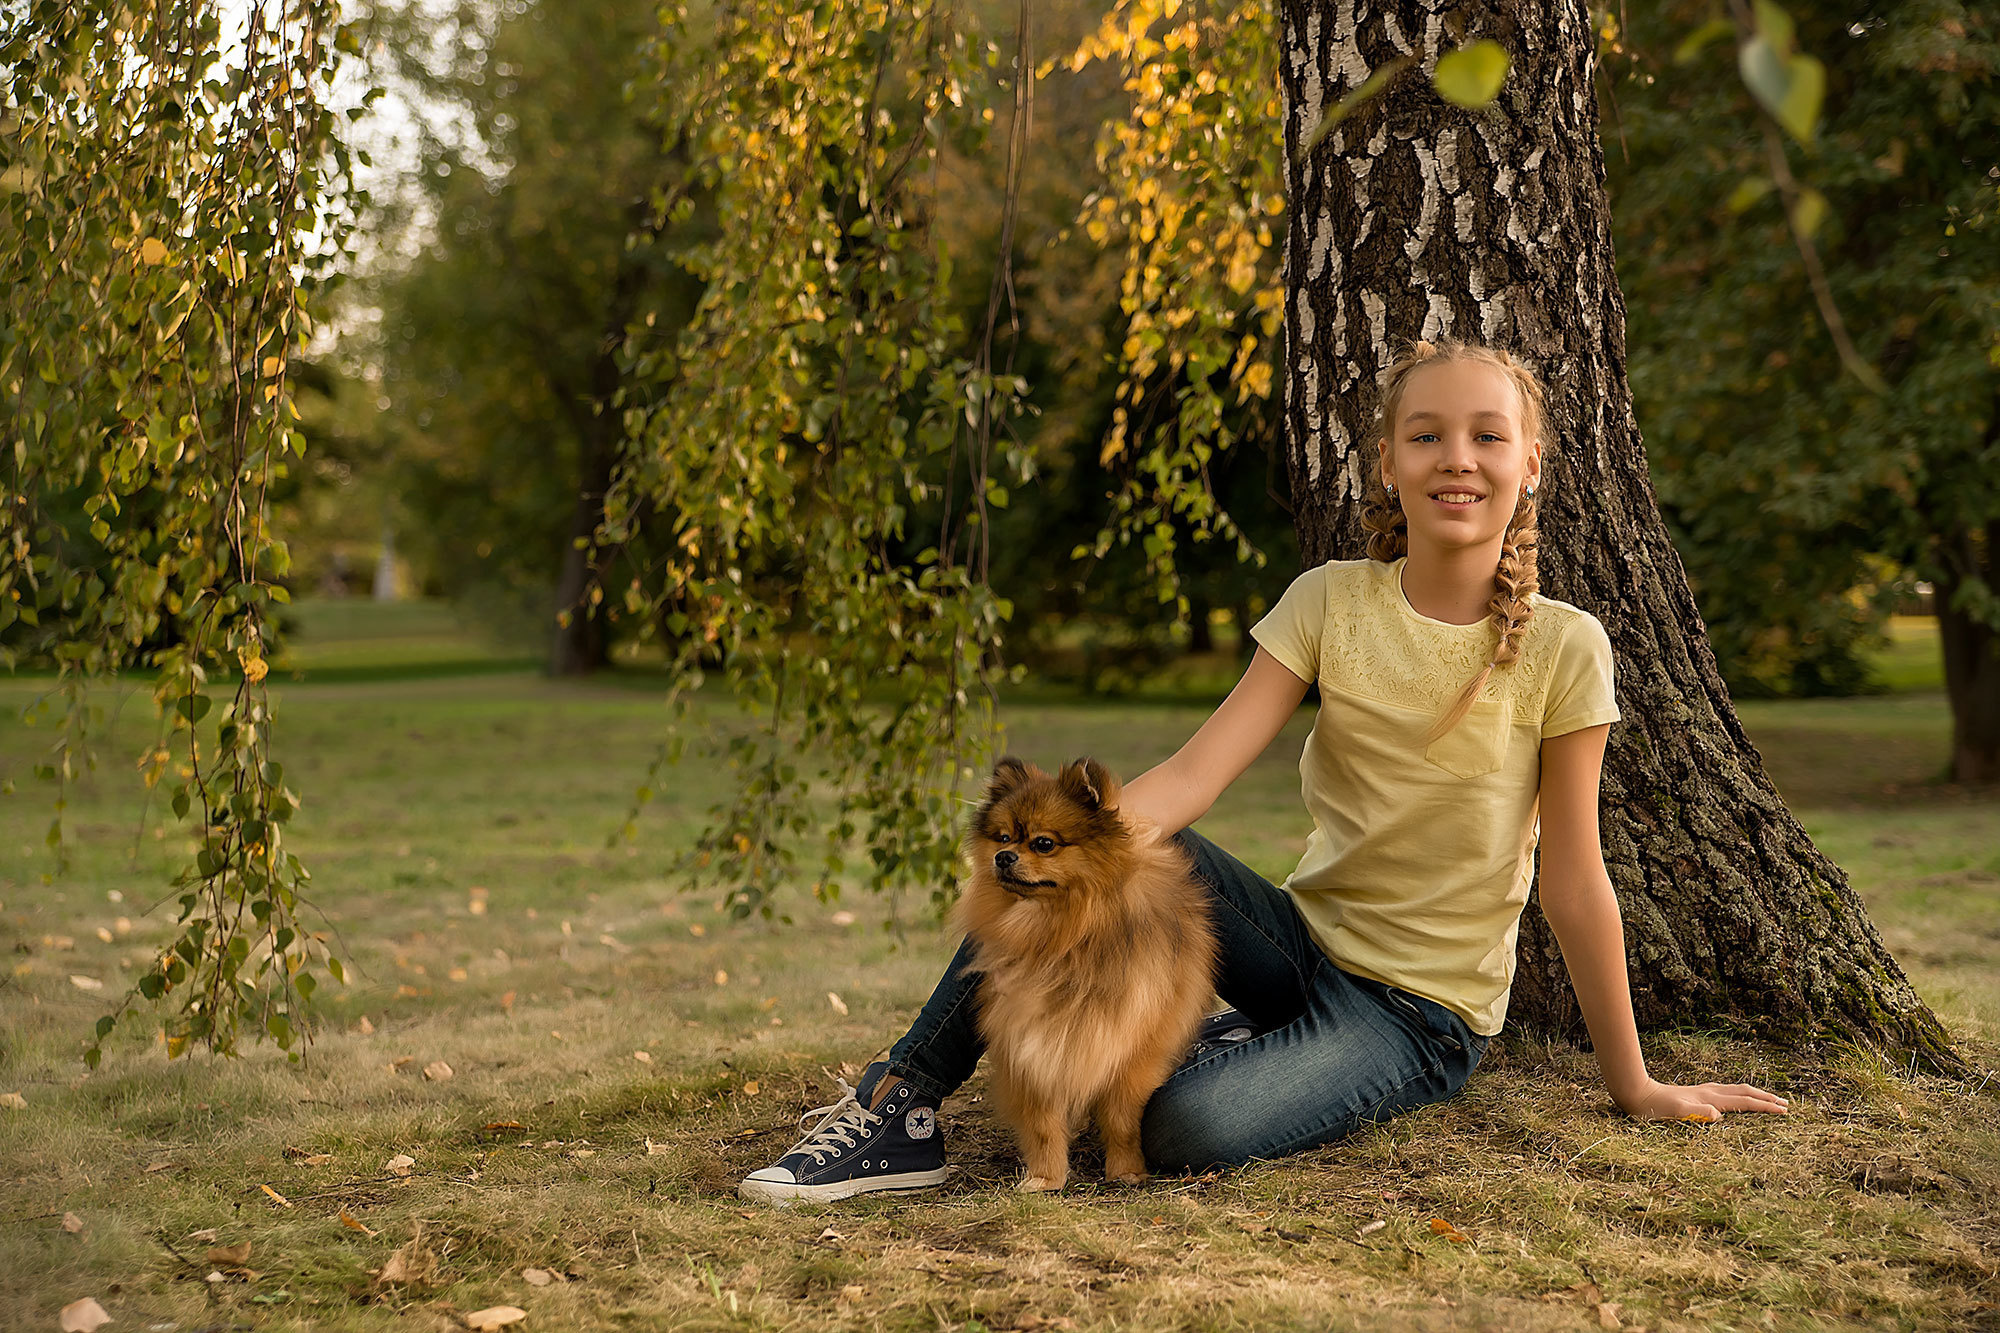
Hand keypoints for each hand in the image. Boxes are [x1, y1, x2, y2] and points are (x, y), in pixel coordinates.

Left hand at [1620, 1078, 1787, 1121]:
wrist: (1638, 1095)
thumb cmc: (1656, 1108)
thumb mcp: (1676, 1112)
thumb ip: (1696, 1112)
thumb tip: (1718, 1114)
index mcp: (1710, 1098)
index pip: (1744, 1102)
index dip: (1765, 1106)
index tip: (1784, 1111)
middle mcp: (1710, 1092)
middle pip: (1745, 1092)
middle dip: (1767, 1098)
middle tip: (1787, 1105)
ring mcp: (1704, 1091)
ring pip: (1737, 1090)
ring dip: (1756, 1095)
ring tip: (1770, 1100)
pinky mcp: (1698, 1093)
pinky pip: (1728, 1093)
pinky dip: (1742, 1095)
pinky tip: (1739, 1098)